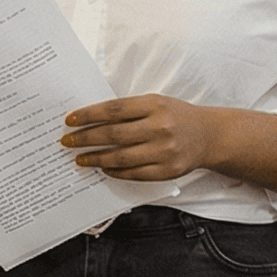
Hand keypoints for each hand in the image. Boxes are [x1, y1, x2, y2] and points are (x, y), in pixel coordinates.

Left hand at [62, 95, 217, 180]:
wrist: (209, 135)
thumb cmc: (176, 116)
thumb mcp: (155, 103)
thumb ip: (129, 110)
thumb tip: (91, 120)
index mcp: (154, 105)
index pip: (113, 110)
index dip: (88, 115)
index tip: (69, 121)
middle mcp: (160, 127)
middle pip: (113, 134)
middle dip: (85, 138)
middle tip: (67, 142)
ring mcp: (164, 151)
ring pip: (120, 157)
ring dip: (96, 158)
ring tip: (80, 158)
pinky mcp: (167, 170)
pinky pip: (134, 173)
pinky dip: (115, 171)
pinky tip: (103, 168)